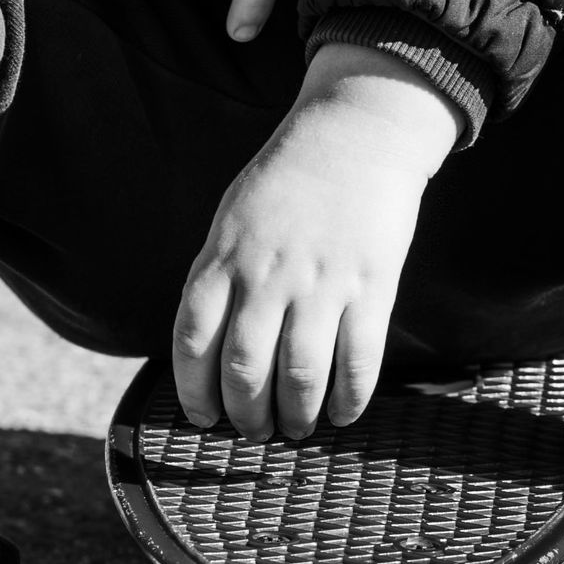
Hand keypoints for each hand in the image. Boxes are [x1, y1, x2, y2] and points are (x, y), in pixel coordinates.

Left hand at [174, 47, 463, 438]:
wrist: (356, 132)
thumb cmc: (289, 180)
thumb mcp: (233, 218)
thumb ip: (219, 276)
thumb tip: (209, 347)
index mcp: (224, 257)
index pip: (192, 341)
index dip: (193, 391)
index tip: (202, 417)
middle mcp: (266, 275)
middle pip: (243, 370)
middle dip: (245, 416)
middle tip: (253, 431)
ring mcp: (320, 282)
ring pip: (299, 376)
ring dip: (294, 417)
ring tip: (295, 428)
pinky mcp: (371, 285)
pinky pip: (357, 361)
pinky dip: (348, 399)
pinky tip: (342, 415)